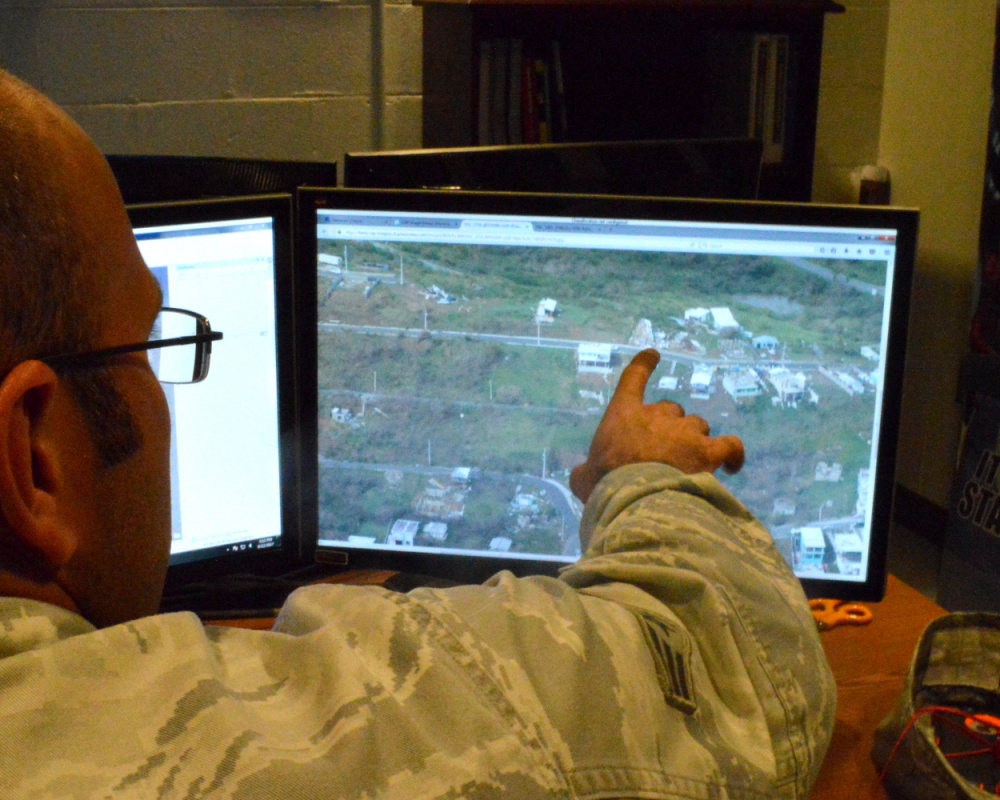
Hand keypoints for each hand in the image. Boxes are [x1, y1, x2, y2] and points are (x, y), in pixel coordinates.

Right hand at [569, 349, 744, 502]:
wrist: (635, 498)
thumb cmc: (605, 484)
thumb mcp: (584, 477)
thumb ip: (585, 471)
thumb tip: (583, 474)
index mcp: (625, 414)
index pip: (634, 378)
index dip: (643, 365)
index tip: (653, 354)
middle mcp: (658, 415)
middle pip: (672, 410)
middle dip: (670, 428)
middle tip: (664, 453)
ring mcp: (686, 432)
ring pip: (698, 427)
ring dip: (695, 441)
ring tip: (690, 465)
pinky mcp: (708, 451)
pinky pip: (730, 446)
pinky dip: (733, 453)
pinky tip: (733, 466)